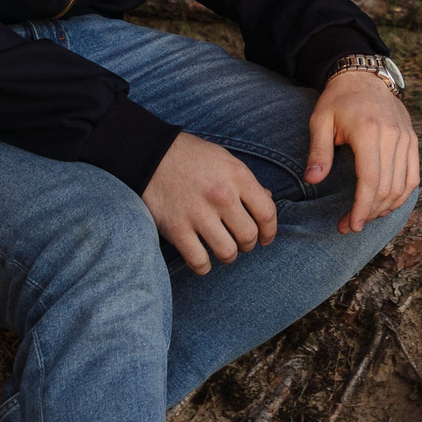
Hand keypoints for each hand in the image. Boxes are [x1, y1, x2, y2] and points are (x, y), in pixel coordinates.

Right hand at [141, 133, 277, 273]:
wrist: (151, 155)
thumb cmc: (192, 157)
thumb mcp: (225, 160)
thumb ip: (247, 181)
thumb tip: (268, 199)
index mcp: (237, 176)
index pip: (267, 213)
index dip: (270, 231)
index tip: (265, 237)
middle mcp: (221, 196)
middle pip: (248, 236)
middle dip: (248, 244)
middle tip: (240, 242)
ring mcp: (198, 214)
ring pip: (227, 252)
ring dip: (228, 255)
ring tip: (222, 248)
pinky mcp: (177, 229)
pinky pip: (199, 261)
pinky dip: (203, 266)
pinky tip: (202, 257)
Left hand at [307, 68, 418, 233]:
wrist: (364, 76)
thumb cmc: (338, 100)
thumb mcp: (320, 120)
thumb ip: (318, 151)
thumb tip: (313, 180)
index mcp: (368, 131)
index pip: (370, 180)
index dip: (361, 207)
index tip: (349, 225)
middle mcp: (392, 135)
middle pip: (387, 187)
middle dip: (369, 213)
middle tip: (349, 225)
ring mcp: (406, 138)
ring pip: (402, 185)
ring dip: (385, 207)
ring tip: (365, 216)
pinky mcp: (412, 140)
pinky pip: (413, 176)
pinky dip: (402, 195)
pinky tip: (386, 204)